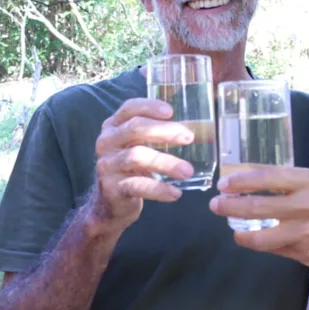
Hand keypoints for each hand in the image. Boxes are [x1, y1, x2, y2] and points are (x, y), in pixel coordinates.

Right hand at [85, 98, 194, 235]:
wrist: (111, 202)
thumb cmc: (133, 166)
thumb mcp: (139, 144)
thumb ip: (157, 132)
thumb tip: (201, 128)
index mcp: (114, 126)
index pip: (129, 108)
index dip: (150, 106)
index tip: (171, 111)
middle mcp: (107, 142)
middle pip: (135, 128)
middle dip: (164, 130)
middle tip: (188, 137)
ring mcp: (107, 165)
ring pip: (136, 157)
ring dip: (166, 163)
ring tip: (188, 171)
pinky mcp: (111, 188)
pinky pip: (138, 185)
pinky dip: (159, 189)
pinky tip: (175, 193)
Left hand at [209, 167, 308, 270]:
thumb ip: (282, 185)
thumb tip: (243, 185)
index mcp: (308, 182)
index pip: (269, 178)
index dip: (242, 181)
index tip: (224, 184)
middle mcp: (308, 205)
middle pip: (261, 207)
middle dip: (232, 206)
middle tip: (216, 205)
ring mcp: (307, 232)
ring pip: (264, 236)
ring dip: (242, 233)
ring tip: (232, 229)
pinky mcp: (304, 253)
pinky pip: (274, 249)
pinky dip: (259, 244)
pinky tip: (251, 239)